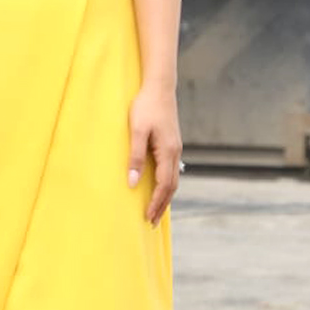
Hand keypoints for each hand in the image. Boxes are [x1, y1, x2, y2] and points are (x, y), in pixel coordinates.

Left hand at [127, 84, 182, 225]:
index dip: (156, 203)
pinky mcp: (172, 143)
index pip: (164, 185)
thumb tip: (133, 183)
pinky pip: (172, 170)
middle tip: (152, 223)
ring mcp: (176, 148)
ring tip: (156, 211)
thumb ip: (135, 157)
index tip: (147, 217)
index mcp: (167, 152)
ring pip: (174, 179)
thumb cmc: (145, 107)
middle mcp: (175, 152)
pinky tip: (160, 188)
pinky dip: (167, 184)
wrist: (159, 87)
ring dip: (165, 197)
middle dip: (162, 206)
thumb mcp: (136, 131)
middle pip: (172, 187)